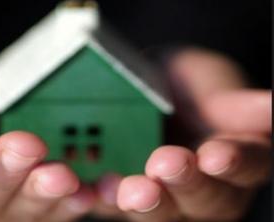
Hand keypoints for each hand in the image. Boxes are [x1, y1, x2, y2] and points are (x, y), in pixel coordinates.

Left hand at [84, 48, 270, 220]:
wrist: (137, 88)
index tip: (217, 153)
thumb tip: (273, 104)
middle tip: (166, 164)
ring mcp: (163, 198)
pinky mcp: (120, 198)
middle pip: (206, 201)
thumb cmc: (180, 86)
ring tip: (130, 189)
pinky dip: (101, 200)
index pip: (247, 166)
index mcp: (235, 157)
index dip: (235, 163)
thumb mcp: (205, 82)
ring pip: (162, 215)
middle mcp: (204, 187)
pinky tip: (93, 188)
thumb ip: (232, 101)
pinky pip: (111, 206)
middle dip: (187, 185)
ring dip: (148, 204)